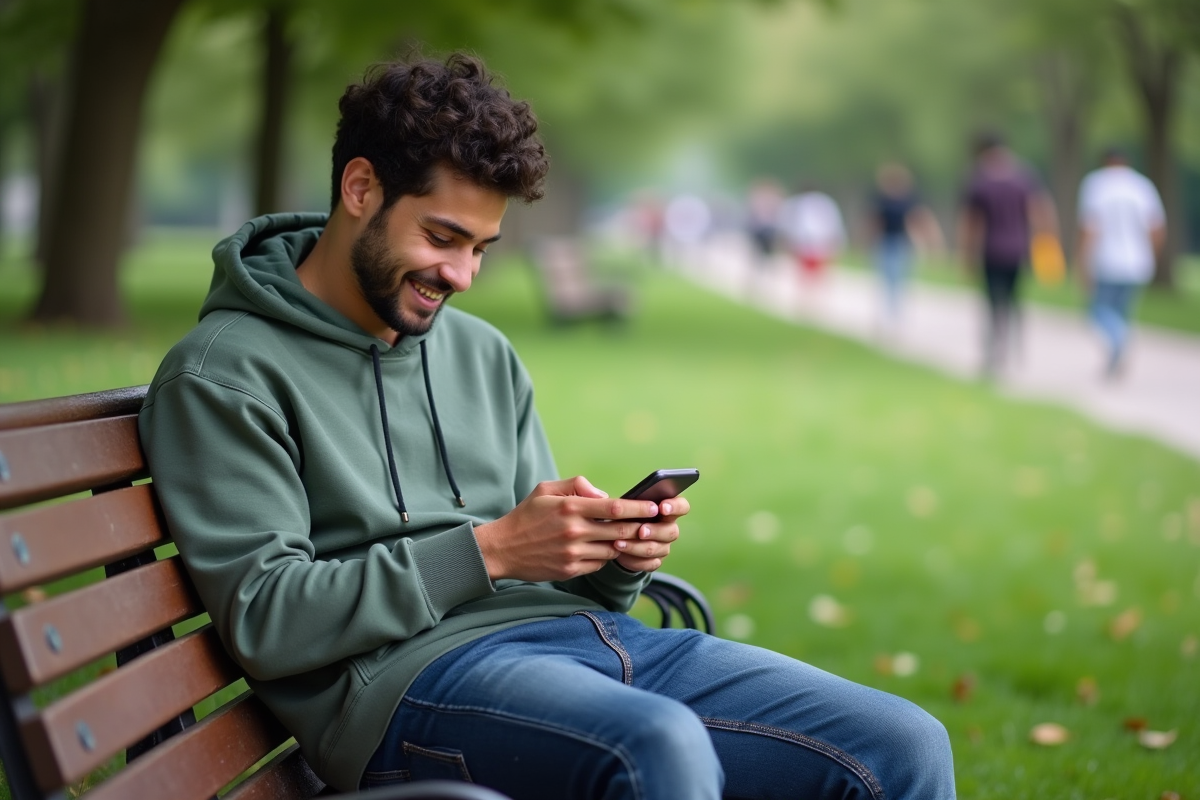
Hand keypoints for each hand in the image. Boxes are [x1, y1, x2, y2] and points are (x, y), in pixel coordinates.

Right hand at [473, 476, 661, 581]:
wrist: (502, 549)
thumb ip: (577, 485)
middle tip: (655, 524)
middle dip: (641, 527)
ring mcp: (573, 553)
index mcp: (570, 507)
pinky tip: (604, 548)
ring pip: (613, 549)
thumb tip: (604, 495)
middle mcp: (574, 531)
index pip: (615, 507)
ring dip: (624, 544)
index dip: (639, 508)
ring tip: (631, 537)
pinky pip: (600, 563)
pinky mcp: (570, 570)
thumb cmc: (526, 516)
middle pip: (621, 531)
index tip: (655, 506)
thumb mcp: (546, 489)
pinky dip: (606, 556)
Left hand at [614, 496, 689, 572]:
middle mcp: (669, 528)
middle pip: (671, 531)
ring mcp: (664, 546)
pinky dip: (633, 559)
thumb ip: (632, 503)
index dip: (675, 507)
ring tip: (619, 543)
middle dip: (655, 531)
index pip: (682, 506)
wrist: (618, 537)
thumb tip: (618, 500)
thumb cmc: (628, 515)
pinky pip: (649, 563)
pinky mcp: (655, 561)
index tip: (662, 507)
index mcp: (667, 510)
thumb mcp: (629, 505)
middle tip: (640, 531)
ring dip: (637, 546)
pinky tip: (620, 554)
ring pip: (657, 549)